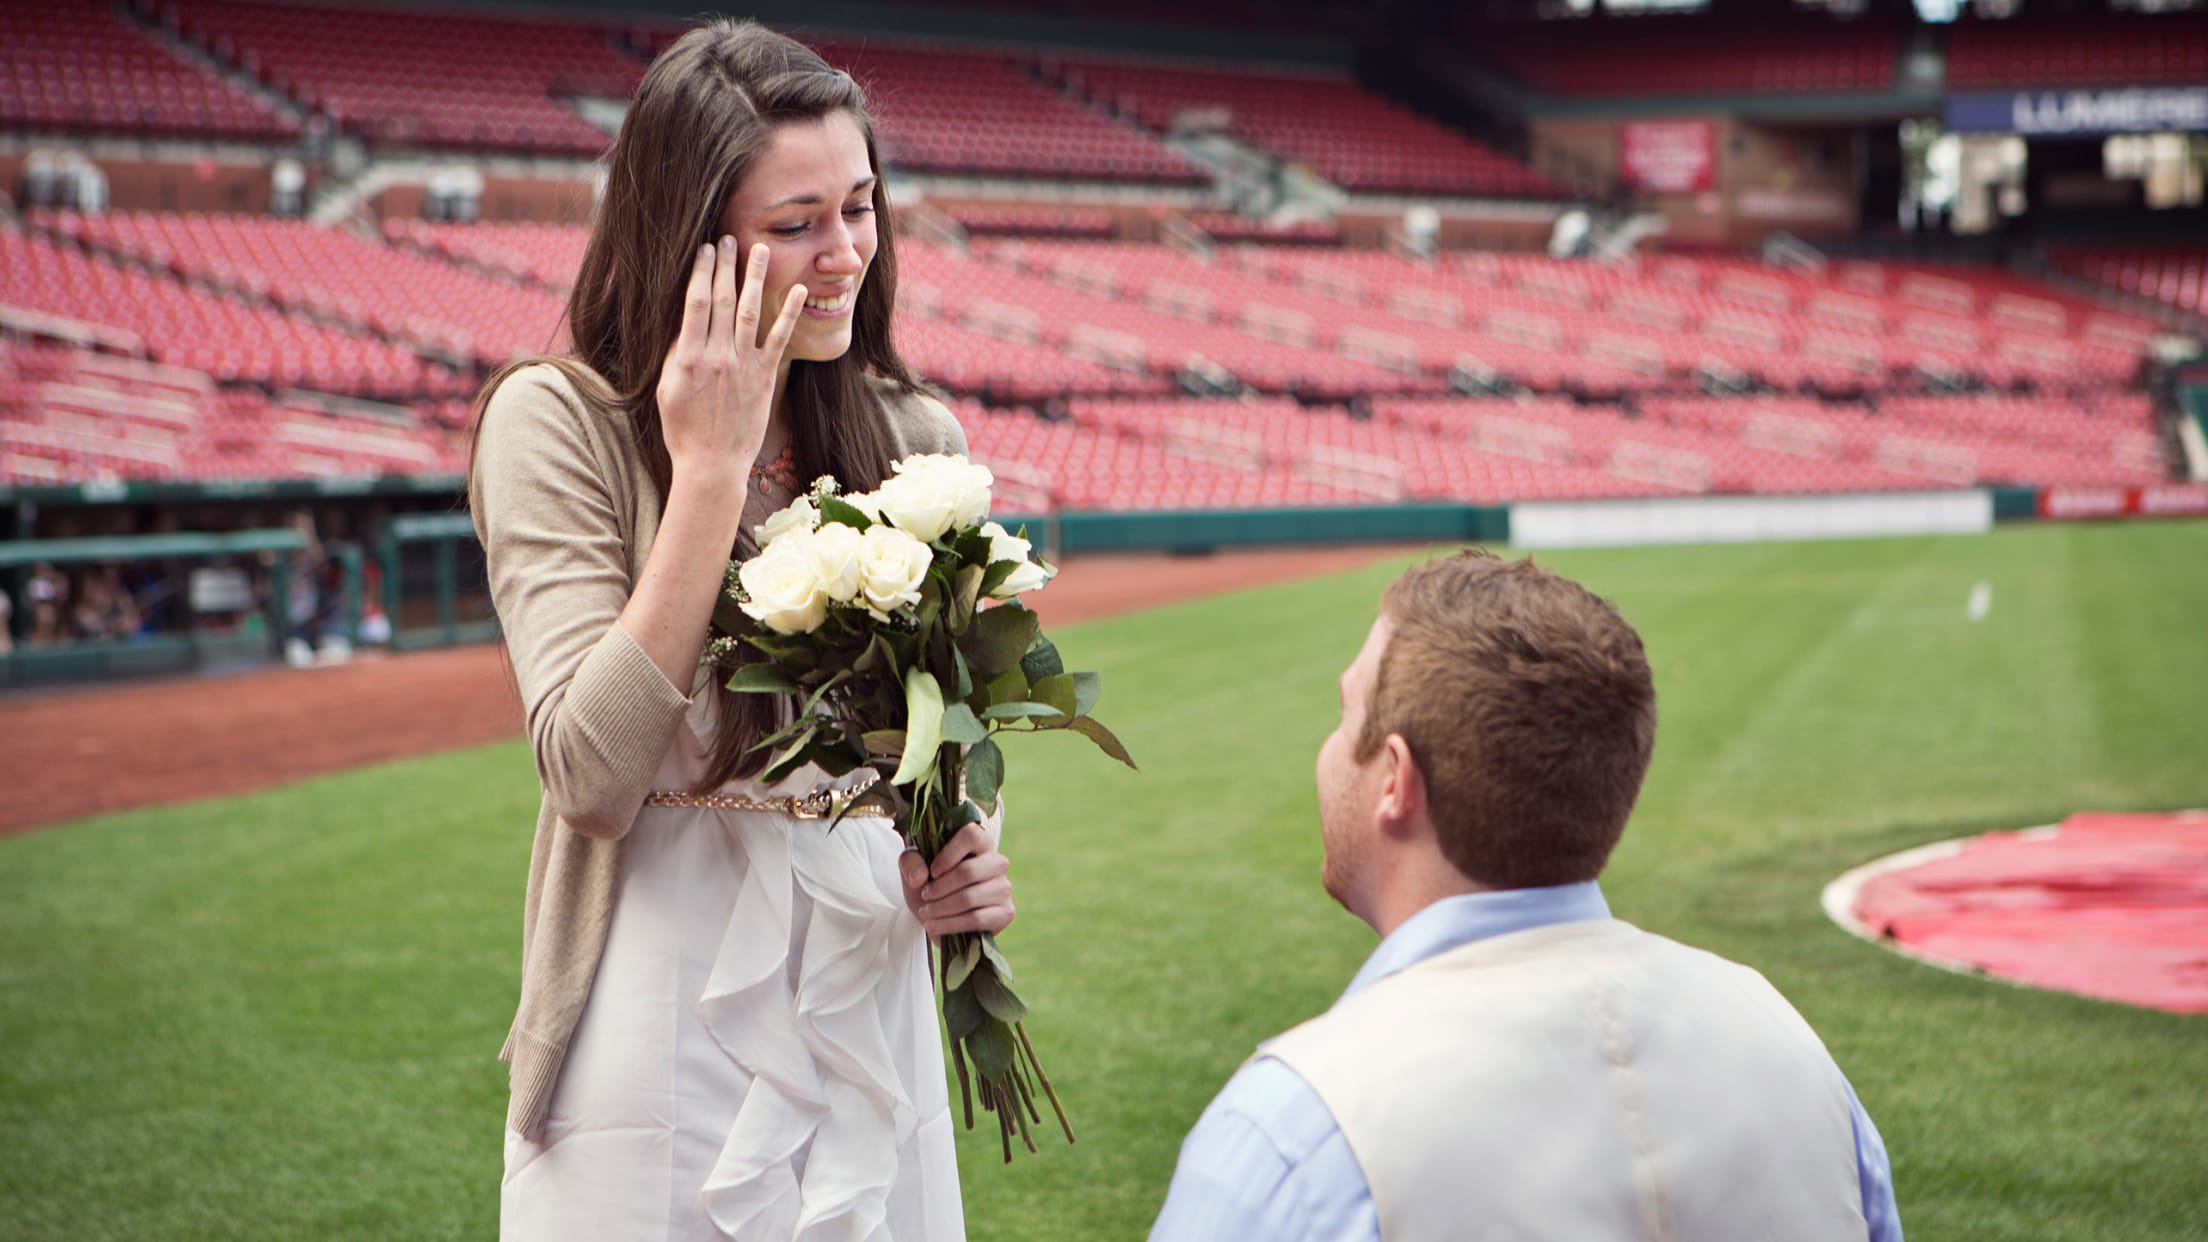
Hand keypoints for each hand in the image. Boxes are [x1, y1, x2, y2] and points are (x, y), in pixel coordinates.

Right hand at [654, 239, 804, 479]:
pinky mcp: (764, 378)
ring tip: (761, 250)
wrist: (712, 465)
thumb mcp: (666, 389)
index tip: (705, 250)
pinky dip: (789, 314)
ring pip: (750, 311)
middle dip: (726, 265)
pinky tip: (799, 290)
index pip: (695, 303)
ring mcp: (742, 366)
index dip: (702, 272)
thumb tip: (682, 321)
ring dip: (755, 278)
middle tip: (730, 238)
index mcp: (687, 357)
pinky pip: (779, 340)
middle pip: (722, 299)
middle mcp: (716, 356)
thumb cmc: (683, 430)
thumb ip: (675, 353)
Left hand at [901, 822, 1013, 938]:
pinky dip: (950, 924)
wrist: (939, 914)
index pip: (971, 836)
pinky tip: (935, 926)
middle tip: (925, 896)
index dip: (949, 854)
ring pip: (969, 898)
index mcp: (979, 842)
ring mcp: (1003, 887)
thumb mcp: (913, 868)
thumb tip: (919, 877)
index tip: (932, 872)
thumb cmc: (930, 883)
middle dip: (939, 888)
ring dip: (941, 908)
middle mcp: (996, 862)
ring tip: (926, 913)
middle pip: (968, 871)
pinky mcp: (1006, 912)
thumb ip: (910, 862)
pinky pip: (977, 919)